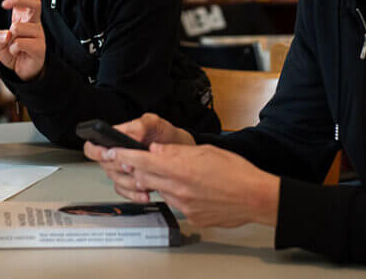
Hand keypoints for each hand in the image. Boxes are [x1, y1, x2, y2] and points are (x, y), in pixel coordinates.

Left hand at [0, 0, 45, 80]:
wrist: (24, 71)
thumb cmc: (13, 53)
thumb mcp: (0, 43)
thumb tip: (7, 34)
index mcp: (24, 16)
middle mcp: (33, 22)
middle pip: (34, 2)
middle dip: (18, 0)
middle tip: (4, 5)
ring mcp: (38, 34)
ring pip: (18, 27)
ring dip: (10, 38)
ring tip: (12, 47)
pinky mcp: (40, 47)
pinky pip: (20, 43)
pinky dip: (12, 50)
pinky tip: (16, 54)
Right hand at [84, 113, 194, 193]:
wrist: (179, 149)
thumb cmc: (164, 134)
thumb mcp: (154, 123)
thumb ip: (139, 126)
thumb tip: (129, 136)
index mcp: (114, 139)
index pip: (92, 147)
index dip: (96, 151)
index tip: (108, 153)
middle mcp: (116, 156)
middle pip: (105, 166)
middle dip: (119, 168)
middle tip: (132, 167)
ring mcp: (122, 171)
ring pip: (116, 181)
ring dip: (130, 183)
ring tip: (144, 180)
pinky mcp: (131, 184)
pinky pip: (125, 193)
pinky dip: (135, 195)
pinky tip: (145, 193)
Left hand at [105, 143, 279, 227]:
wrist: (254, 197)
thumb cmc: (235, 171)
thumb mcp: (205, 151)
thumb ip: (177, 151)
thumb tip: (157, 149)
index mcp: (180, 168)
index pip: (142, 160)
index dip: (123, 156)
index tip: (111, 152)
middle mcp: (178, 187)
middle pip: (145, 177)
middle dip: (138, 169)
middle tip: (137, 161)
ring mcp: (183, 204)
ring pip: (160, 190)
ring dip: (161, 182)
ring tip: (180, 174)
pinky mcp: (190, 216)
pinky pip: (175, 203)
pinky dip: (177, 194)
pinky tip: (193, 189)